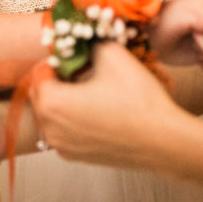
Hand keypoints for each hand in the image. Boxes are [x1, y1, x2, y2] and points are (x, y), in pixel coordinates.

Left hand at [31, 43, 181, 168]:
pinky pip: (63, 130)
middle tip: (80, 69)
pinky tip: (97, 109)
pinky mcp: (76, 158)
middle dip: (56, 79)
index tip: (73, 55)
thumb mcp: (111, 54)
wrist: (163, 141)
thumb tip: (80, 43)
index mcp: (52, 103)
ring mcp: (63, 147)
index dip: (55, 59)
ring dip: (62, 99)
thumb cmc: (137, 99)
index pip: (39, 72)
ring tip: (89, 88)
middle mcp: (50, 129)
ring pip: (51, 114)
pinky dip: (71, 118)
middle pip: (40, 94)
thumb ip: (87, 43)